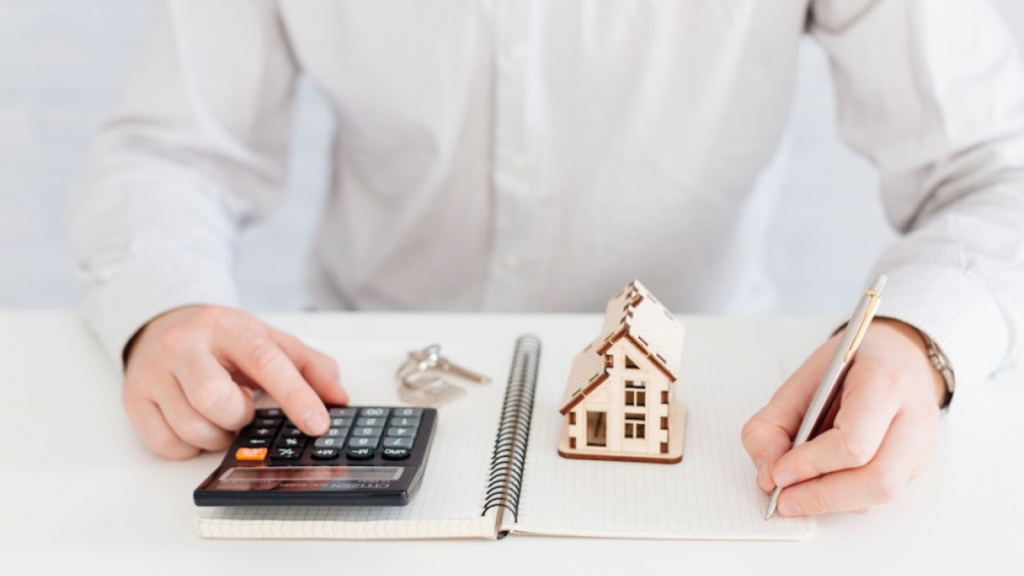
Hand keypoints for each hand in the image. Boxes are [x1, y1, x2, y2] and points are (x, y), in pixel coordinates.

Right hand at [123, 305, 347, 458]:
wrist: (163, 326)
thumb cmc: (222, 340)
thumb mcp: (270, 341)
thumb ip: (311, 366)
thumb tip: (338, 397)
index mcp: (225, 326)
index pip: (265, 361)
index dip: (295, 396)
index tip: (317, 423)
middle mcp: (183, 344)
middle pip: (218, 400)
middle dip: (241, 416)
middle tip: (243, 407)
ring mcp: (154, 372)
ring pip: (192, 428)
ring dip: (218, 434)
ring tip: (220, 414)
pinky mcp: (133, 399)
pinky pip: (166, 444)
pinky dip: (190, 446)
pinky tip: (196, 422)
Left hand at [741, 318, 946, 515]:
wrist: (896, 354)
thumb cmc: (851, 366)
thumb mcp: (800, 381)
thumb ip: (771, 426)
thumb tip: (768, 475)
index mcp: (883, 381)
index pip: (853, 442)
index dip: (811, 464)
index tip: (779, 474)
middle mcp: (913, 414)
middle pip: (877, 479)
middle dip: (824, 496)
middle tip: (786, 499)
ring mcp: (922, 442)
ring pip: (884, 493)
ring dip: (835, 502)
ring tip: (799, 495)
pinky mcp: (919, 463)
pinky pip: (884, 494)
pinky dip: (849, 498)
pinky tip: (825, 484)